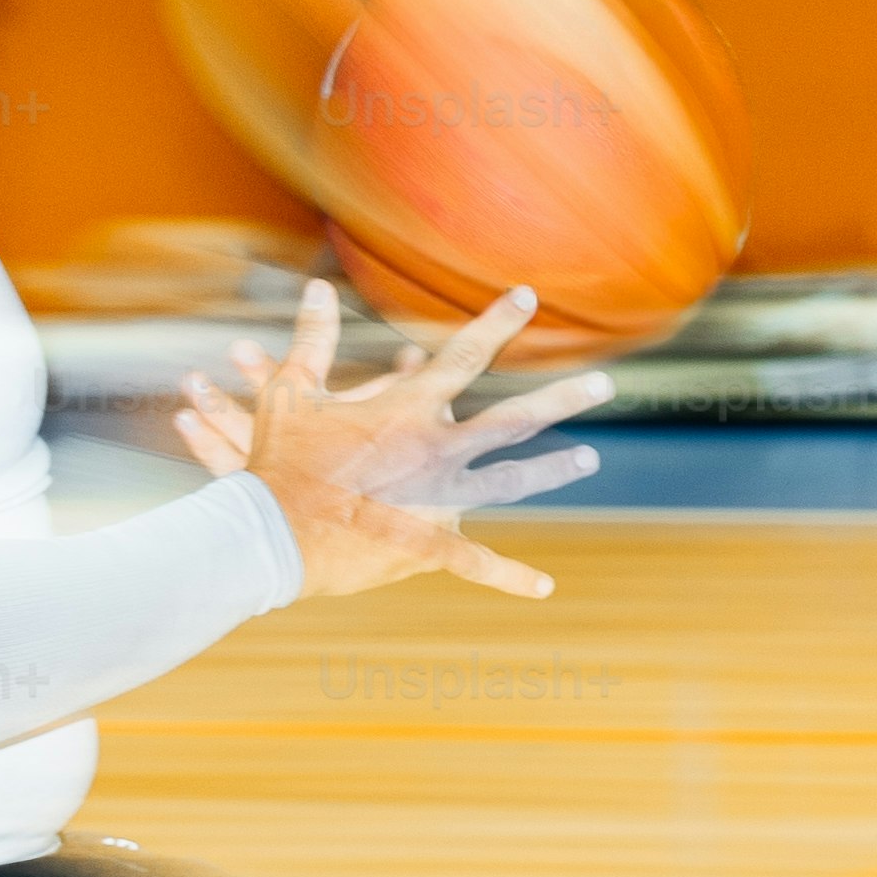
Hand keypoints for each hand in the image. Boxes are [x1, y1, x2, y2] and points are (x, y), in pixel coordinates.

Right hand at [173, 282, 606, 602]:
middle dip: (560, 398)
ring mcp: (437, 499)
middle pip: (511, 418)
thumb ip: (313, 338)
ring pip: (508, 481)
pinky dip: (510, 576)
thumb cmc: (279, 460)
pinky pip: (476, 562)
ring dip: (551, 470)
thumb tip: (319, 288)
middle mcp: (435, 449)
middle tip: (605, 385)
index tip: (527, 297)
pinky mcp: (427, 545)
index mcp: (405, 408)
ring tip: (588, 458)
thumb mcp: (292, 391)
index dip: (496, 322)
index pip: (462, 355)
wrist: (270, 531)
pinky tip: (544, 588)